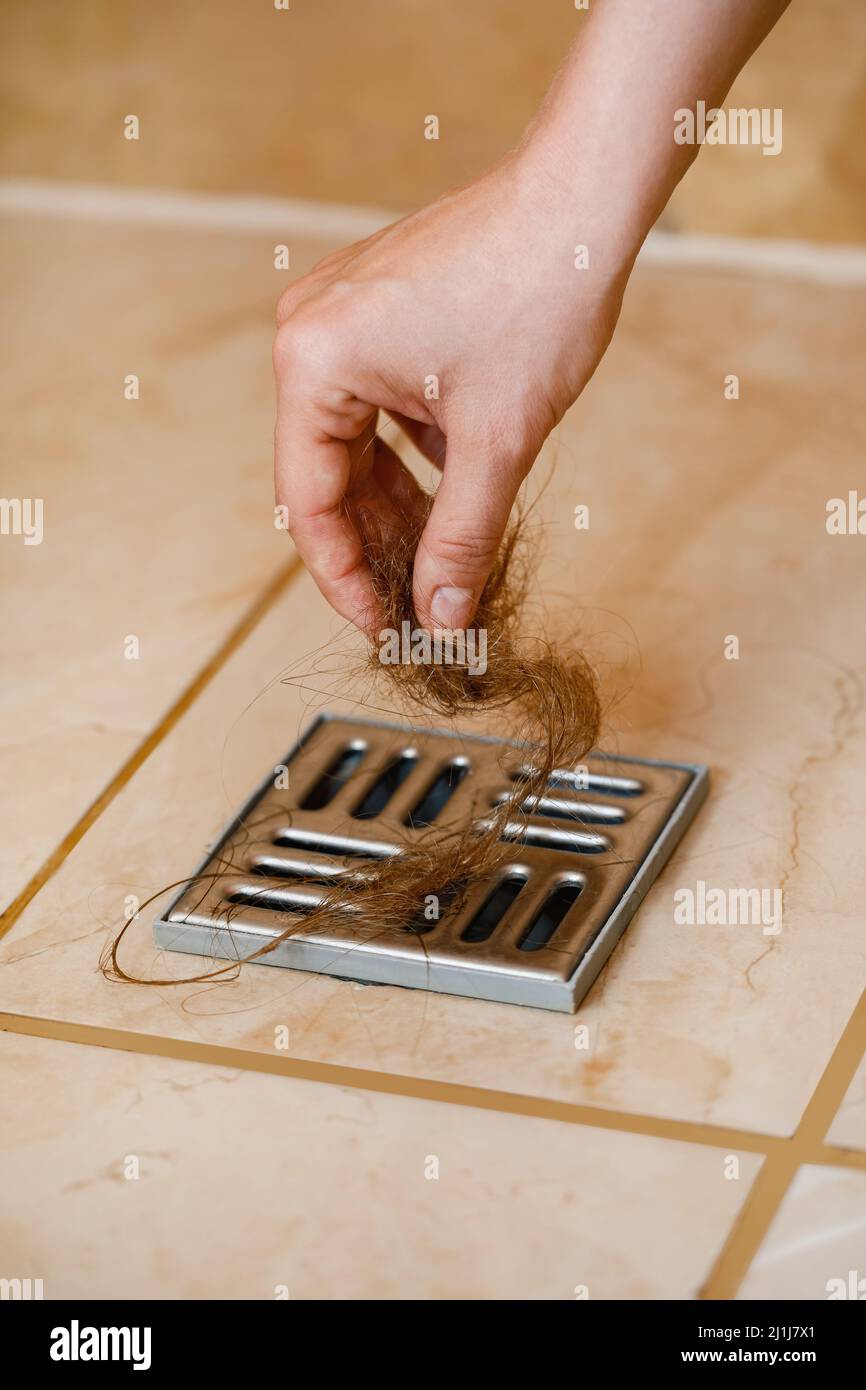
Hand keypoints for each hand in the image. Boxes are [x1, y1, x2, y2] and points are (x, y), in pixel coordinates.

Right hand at [273, 147, 630, 632]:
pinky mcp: (375, 313)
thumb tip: (442, 619)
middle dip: (375, 544)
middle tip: (417, 604)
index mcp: (313, 362)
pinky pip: (376, 408)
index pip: (307, 503)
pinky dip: (410, 457)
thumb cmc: (539, 296)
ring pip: (355, 446)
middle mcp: (308, 335)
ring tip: (439, 562)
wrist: (583, 197)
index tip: (384, 627)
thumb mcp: (497, 442)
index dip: (343, 578)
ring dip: (395, 505)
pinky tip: (451, 495)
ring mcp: (339, 318)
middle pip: (326, 475)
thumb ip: (460, 539)